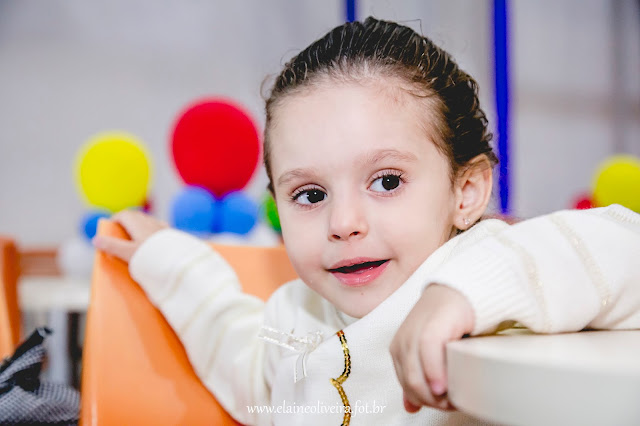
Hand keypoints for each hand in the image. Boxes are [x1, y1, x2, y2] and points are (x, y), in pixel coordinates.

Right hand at [92, 210, 167, 262]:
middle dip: (127, 223)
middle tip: (120, 234)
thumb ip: (112, 246)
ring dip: (140, 228)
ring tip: (135, 240)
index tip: (109, 228)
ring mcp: (163, 228)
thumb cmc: (152, 257)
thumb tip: (96, 240)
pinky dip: (152, 234)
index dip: (115, 219)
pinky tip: (153, 244)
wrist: (179, 262)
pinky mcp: (172, 236)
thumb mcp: (129, 253)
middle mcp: (152, 222)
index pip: (124, 215)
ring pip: (149, 223)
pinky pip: (159, 230)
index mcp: (139, 223)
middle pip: (136, 217)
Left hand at [390, 284, 473, 411]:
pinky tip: (443, 385)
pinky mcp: (431, 326)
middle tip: (452, 404)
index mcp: (399, 350)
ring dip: (435, 394)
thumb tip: (410, 408)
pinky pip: (427, 354)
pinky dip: (435, 373)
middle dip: (432, 401)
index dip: (424, 401)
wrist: (456, 293)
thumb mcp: (429, 353)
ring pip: (416, 374)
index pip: (406, 386)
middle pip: (410, 383)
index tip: (445, 405)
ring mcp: (413, 334)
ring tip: (453, 398)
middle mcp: (402, 343)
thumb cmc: (446, 323)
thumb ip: (420, 377)